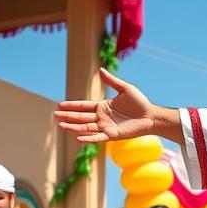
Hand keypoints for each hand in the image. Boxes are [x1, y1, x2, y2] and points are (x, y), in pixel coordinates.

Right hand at [55, 69, 175, 143]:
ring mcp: (106, 127)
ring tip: (61, 126)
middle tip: (55, 116)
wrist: (151, 116)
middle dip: (68, 117)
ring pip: (86, 128)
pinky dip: (88, 138)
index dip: (72, 106)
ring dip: (74, 127)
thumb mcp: (125, 89)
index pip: (84, 106)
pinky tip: (78, 137)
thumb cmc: (140, 103)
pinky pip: (98, 137)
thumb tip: (100, 69)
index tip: (60, 105)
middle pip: (81, 117)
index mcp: (103, 106)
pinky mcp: (113, 135)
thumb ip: (112, 81)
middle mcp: (102, 117)